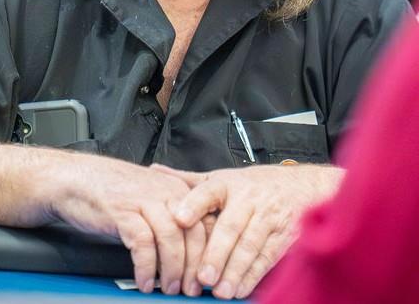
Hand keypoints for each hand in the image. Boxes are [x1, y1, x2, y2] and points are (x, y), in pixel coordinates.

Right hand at [42, 154, 205, 296]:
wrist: (77, 178)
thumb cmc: (113, 191)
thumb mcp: (150, 199)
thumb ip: (170, 218)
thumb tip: (190, 254)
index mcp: (176, 189)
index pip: (205, 223)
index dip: (209, 254)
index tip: (206, 277)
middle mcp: (165, 192)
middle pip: (193, 233)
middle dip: (194, 268)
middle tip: (190, 290)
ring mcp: (144, 200)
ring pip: (172, 239)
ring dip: (173, 270)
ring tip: (169, 288)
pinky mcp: (123, 211)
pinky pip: (143, 244)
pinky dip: (146, 267)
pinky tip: (144, 281)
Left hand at [161, 164, 342, 298]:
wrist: (303, 187)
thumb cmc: (255, 185)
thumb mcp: (222, 177)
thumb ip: (190, 181)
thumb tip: (156, 171)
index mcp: (228, 184)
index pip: (208, 191)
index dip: (194, 203)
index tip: (179, 217)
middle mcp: (248, 199)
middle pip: (231, 226)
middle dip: (216, 253)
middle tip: (202, 276)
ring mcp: (268, 217)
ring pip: (250, 245)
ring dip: (235, 270)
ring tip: (220, 289)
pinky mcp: (284, 236)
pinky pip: (268, 257)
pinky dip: (254, 274)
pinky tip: (241, 288)